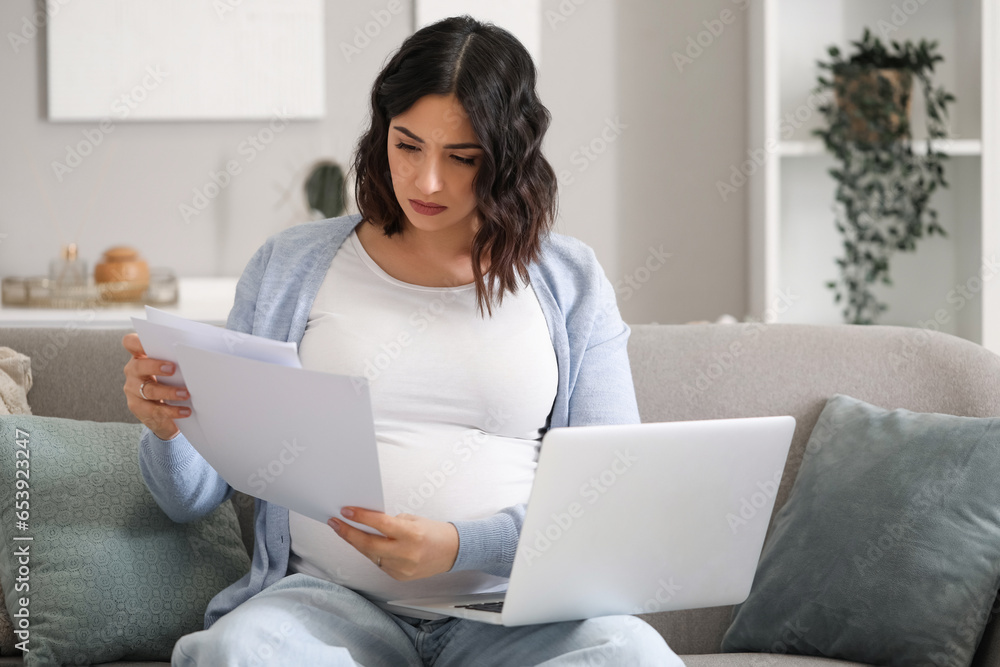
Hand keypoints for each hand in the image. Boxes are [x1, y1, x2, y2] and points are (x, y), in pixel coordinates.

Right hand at [122, 333, 190, 440]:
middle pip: (138, 366)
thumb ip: (178, 358)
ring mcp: (133, 389)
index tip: (152, 342)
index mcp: (140, 356)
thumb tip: (202, 351)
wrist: (163, 410)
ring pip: (148, 390)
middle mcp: (133, 371)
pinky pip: (153, 410)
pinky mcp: (137, 407)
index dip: (137, 342)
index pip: (130, 343)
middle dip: (155, 367)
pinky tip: (185, 411)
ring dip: (168, 393)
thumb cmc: (172, 380)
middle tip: (173, 369)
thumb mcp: (173, 367)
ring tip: (186, 394)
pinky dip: (171, 412)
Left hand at [328, 507, 458, 580]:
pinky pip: (379, 563)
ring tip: (345, 531)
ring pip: (371, 555)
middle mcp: (406, 554)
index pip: (381, 524)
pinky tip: (368, 544)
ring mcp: (401, 568)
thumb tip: (367, 522)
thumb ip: (391, 523)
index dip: (361, 517)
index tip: (346, 511)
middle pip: (369, 544)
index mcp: (412, 535)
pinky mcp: (399, 577)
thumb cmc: (434, 532)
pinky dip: (372, 553)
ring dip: (357, 543)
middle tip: (335, 523)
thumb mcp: (413, 520)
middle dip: (348, 533)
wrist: (452, 552)